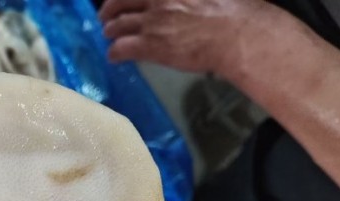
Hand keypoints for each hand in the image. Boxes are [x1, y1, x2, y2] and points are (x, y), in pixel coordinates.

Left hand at [99, 0, 274, 76]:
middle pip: (120, 1)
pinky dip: (114, 52)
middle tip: (105, 16)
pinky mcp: (150, 44)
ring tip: (109, 35)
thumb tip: (178, 5)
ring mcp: (151, 21)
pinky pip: (121, 48)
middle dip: (109, 9)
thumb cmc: (231, 10)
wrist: (234, 33)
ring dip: (110, 30)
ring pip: (118, 25)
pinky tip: (113, 57)